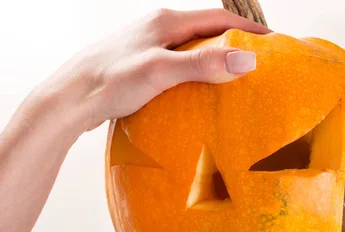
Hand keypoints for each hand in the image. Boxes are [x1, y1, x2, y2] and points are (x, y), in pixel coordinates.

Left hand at [0, 8, 268, 231]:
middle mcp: (158, 27)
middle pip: (206, 28)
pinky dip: (197, 68)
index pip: (218, 17)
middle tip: (259, 57)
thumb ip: (204, 63)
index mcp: (166, 21)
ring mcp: (148, 44)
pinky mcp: (140, 63)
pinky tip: (199, 86)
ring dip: (216, 54)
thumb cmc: (110, 82)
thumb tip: (247, 59)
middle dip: (235, 38)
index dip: (249, 28)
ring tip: (236, 72)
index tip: (274, 41)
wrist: (69, 99)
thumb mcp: (161, 71)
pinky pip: (179, 60)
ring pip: (192, 45)